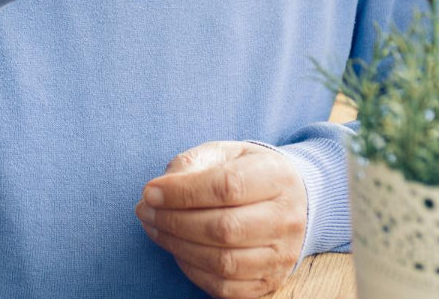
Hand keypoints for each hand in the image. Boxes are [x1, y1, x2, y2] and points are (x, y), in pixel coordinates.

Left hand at [134, 141, 307, 298]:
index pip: (227, 187)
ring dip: (178, 247)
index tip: (150, 191)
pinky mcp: (270, 281)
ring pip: (224, 262)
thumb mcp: (223, 153)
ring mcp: (281, 255)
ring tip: (154, 228)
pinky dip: (193, 271)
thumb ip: (192, 164)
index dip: (182, 192)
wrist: (294, 200)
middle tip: (145, 211)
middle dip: (174, 221)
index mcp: (277, 176)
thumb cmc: (247, 172)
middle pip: (225, 229)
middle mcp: (286, 219)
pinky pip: (225, 287)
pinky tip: (177, 250)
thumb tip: (159, 191)